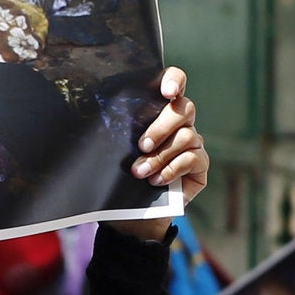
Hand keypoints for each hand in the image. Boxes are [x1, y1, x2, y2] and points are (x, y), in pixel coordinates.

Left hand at [105, 66, 207, 242]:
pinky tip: (155, 181)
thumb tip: (94, 122)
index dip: (174, 80)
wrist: (129, 214)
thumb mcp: (112, 154)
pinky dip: (172, 169)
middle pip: (183, 109)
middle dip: (161, 127)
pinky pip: (192, 159)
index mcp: (157, 112)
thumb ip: (115, 134)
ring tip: (139, 173)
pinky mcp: (200, 165)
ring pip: (187, 136)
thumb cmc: (118, 177)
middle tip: (142, 146)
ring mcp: (193, 144)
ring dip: (160, 156)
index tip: (168, 90)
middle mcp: (180, 124)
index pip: (173, 83)